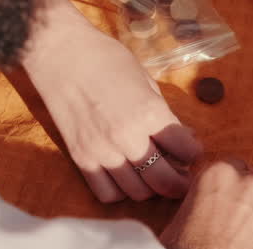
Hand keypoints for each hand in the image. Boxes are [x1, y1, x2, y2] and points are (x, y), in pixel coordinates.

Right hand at [22, 19, 201, 202]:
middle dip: (179, 182)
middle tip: (180, 176)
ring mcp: (102, 151)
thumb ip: (164, 115)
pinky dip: (120, 191)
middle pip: (165, 182)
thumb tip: (185, 139)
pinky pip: (106, 193)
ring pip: (138, 193)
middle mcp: (127, 137)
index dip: (193, 153)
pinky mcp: (81, 158)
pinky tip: (124, 177)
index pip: (187, 152)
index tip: (190, 151)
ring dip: (151, 188)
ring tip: (152, 175)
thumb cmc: (106, 59)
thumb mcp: (146, 82)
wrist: (59, 51)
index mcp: (149, 113)